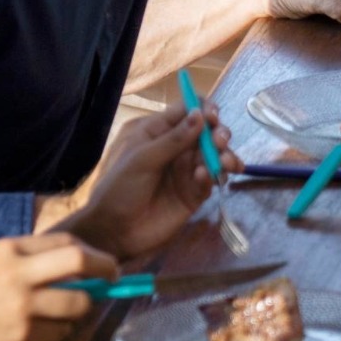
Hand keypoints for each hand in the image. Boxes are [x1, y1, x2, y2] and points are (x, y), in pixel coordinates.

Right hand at [0, 232, 113, 340]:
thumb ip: (28, 263)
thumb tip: (78, 268)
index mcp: (9, 248)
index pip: (66, 242)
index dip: (91, 252)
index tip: (100, 263)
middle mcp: (18, 272)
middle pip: (81, 260)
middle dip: (107, 268)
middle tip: (114, 279)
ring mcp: (22, 304)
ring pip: (79, 301)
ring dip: (82, 309)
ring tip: (68, 314)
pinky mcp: (23, 334)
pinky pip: (61, 330)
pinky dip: (61, 332)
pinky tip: (44, 333)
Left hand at [53, 107, 217, 262]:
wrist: (114, 231)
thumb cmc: (119, 188)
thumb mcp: (142, 160)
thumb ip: (173, 139)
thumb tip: (201, 113)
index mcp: (158, 132)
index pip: (187, 111)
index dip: (203, 109)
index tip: (213, 116)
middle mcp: (176, 148)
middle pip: (207, 132)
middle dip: (219, 133)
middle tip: (220, 141)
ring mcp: (186, 171)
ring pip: (215, 155)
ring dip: (225, 155)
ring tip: (226, 163)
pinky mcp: (194, 193)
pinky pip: (210, 180)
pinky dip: (212, 176)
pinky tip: (203, 178)